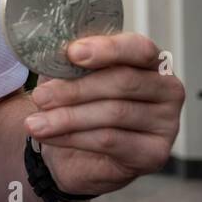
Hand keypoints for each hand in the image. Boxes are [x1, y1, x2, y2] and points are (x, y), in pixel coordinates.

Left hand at [25, 33, 184, 196]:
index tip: (72, 53)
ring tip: (34, 123)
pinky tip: (48, 136)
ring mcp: (166, 123)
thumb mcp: (69, 76)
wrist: (78, 152)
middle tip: (39, 96)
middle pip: (124, 82)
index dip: (107, 49)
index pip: (138, 48)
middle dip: (75, 88)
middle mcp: (166, 89)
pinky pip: (110, 141)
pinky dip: (73, 137)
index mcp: (149, 61)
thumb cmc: (79, 103)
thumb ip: (67, 63)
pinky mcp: (154, 153)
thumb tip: (47, 54)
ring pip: (114, 113)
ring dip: (67, 117)